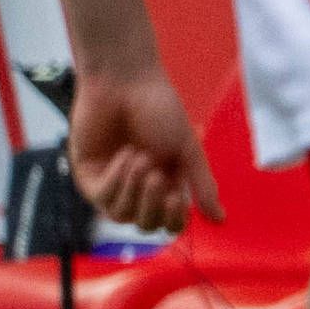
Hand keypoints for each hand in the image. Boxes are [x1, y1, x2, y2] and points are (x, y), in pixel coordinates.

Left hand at [69, 63, 220, 233]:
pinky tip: (124, 154)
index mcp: (167, 185)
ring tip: (140, 157)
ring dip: (133, 189)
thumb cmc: (159, 110)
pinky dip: (116, 179)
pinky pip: (101, 197)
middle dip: (152, 205)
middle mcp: (138, 190)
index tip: (180, 198)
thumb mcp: (188, 149)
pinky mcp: (88, 176)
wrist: (124, 83)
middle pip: (146, 225)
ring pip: (121, 216)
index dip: (175, 219)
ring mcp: (112, 185)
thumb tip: (220, 218)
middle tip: (157, 176)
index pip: (171, 222)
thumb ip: (202, 184)